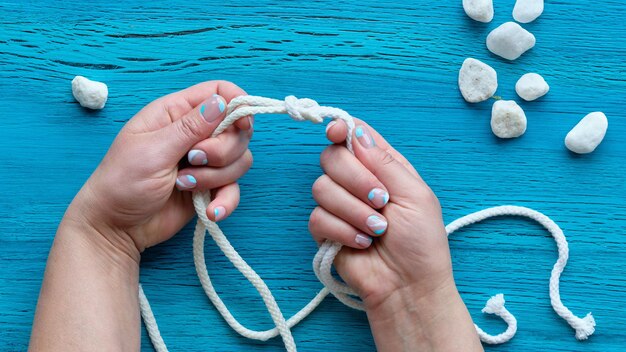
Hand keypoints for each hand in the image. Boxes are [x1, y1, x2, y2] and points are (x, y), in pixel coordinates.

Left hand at [65, 80, 252, 254]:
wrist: (115, 228)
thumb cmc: (122, 182)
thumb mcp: (154, 151)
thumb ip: (190, 127)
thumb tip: (222, 102)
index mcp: (176, 113)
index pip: (219, 92)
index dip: (237, 104)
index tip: (241, 127)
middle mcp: (194, 134)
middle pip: (236, 129)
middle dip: (222, 151)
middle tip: (192, 161)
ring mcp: (204, 162)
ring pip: (239, 159)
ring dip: (216, 177)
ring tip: (184, 185)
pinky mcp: (208, 187)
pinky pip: (234, 188)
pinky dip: (226, 200)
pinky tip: (210, 211)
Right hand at [310, 120, 481, 350]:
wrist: (409, 286)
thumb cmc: (422, 243)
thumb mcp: (415, 195)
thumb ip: (385, 162)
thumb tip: (354, 132)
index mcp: (382, 166)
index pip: (352, 135)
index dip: (340, 129)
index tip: (336, 134)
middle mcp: (357, 182)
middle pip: (331, 157)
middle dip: (355, 179)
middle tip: (381, 201)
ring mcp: (340, 206)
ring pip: (321, 188)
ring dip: (353, 211)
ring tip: (377, 230)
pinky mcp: (326, 231)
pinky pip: (318, 218)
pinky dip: (343, 231)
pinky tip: (363, 243)